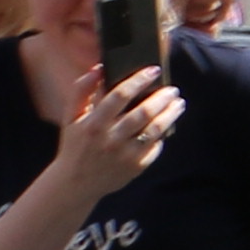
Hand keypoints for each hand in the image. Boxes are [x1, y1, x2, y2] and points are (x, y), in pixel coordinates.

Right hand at [38, 57, 186, 208]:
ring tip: (178, 104)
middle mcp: (110, 139)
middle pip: (143, 112)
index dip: (138, 80)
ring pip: (155, 130)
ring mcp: (124, 155)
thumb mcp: (71, 117)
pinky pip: (156, 146)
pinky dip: (163, 134)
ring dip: (170, 114)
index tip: (153, 70)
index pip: (120, 95)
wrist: (76, 182)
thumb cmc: (75, 143)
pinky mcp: (136, 167)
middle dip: (162, 98)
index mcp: (93, 124)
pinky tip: (166, 125)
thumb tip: (99, 68)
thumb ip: (81, 90)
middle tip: (173, 90)